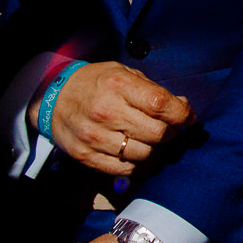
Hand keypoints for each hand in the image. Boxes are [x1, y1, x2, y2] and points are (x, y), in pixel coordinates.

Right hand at [29, 61, 191, 174]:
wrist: (54, 98)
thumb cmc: (96, 83)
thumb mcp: (124, 74)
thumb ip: (153, 91)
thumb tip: (184, 107)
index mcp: (118, 86)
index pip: (161, 104)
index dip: (182, 113)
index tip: (188, 117)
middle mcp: (106, 111)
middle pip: (157, 133)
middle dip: (170, 132)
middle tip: (168, 128)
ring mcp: (94, 136)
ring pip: (144, 154)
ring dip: (152, 148)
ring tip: (147, 138)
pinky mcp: (86, 156)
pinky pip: (124, 168)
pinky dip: (135, 162)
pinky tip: (132, 150)